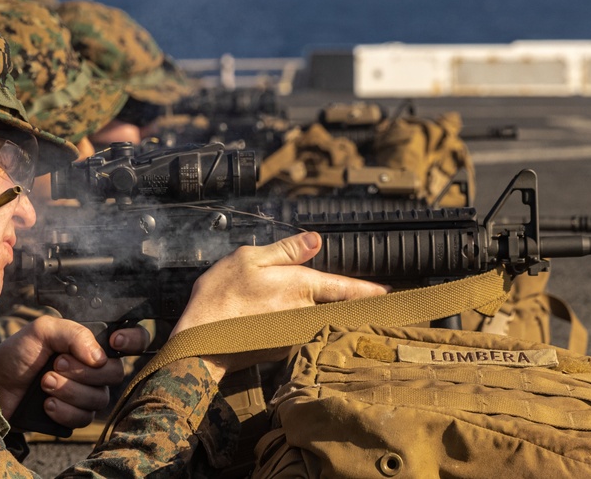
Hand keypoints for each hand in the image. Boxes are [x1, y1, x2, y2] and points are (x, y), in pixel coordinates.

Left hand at [0, 316, 149, 428]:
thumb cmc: (18, 354)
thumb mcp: (43, 330)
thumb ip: (74, 334)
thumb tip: (99, 357)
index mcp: (92, 343)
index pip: (134, 339)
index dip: (133, 340)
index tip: (114, 343)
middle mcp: (95, 369)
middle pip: (116, 373)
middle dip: (84, 372)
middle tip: (55, 365)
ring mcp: (87, 394)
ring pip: (100, 398)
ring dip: (70, 391)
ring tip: (44, 383)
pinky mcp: (74, 416)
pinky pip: (84, 418)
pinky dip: (64, 410)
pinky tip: (46, 404)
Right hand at [172, 232, 387, 378]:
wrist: (201, 342)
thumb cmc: (220, 297)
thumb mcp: (249, 258)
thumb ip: (285, 251)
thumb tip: (315, 240)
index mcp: (300, 287)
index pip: (346, 288)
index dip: (369, 290)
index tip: (389, 293)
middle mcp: (303, 313)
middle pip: (337, 308)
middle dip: (353, 304)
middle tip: (373, 300)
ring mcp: (294, 335)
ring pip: (319, 321)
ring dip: (328, 316)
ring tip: (335, 309)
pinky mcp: (281, 349)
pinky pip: (301, 333)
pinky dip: (303, 326)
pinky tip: (290, 321)